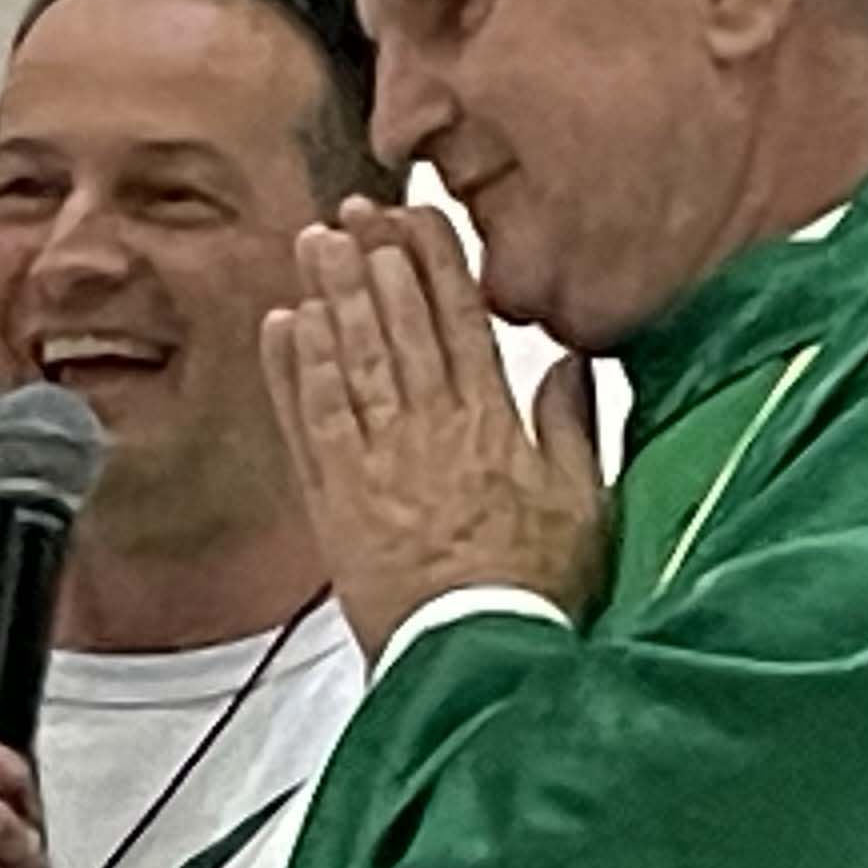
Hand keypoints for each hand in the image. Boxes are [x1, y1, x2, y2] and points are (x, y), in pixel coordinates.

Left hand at [261, 198, 605, 659]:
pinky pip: (308, 423)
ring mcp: (375, 465)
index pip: (459, 322)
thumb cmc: (537, 589)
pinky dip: (292, 372)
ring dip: (328, 299)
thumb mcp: (585, 501)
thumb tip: (573, 361)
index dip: (433, 264)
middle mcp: (428, 432)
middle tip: (350, 211)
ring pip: (348, 364)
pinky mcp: (333, 502)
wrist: (477, 655)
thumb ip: (573, 424)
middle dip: (372, 264)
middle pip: (396, 329)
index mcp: (492, 424)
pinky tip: (282, 328)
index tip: (414, 217)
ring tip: (313, 246)